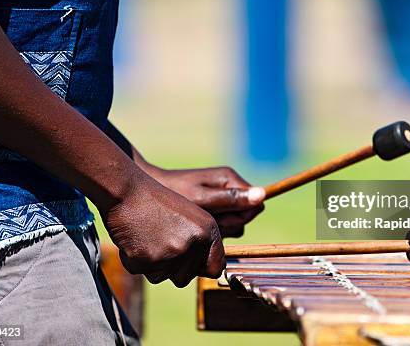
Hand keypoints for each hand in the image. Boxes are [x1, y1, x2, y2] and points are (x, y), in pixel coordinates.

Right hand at [102, 169, 225, 287]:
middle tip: (160, 243)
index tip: (191, 264)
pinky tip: (136, 240)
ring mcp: (171, 253)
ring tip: (148, 238)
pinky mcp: (147, 260)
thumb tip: (211, 271)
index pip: (215, 268)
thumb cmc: (157, 203)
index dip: (201, 268)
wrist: (127, 192)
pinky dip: (136, 261)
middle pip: (186, 278)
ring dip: (154, 265)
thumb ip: (203, 243)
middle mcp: (193, 244)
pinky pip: (143, 273)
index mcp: (208, 231)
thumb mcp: (191, 217)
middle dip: (173, 268)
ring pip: (164, 277)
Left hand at [142, 165, 264, 237]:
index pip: (255, 205)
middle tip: (203, 221)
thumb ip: (231, 199)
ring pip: (234, 223)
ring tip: (196, 223)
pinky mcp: (213, 207)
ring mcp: (221, 197)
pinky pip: (221, 224)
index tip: (217, 218)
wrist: (147, 191)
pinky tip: (193, 226)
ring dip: (218, 229)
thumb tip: (262, 195)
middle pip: (245, 216)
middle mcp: (229, 186)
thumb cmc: (173, 192)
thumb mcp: (202, 199)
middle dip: (227, 224)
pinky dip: (209, 229)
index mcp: (230, 179)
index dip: (239, 217)